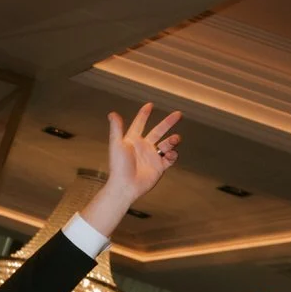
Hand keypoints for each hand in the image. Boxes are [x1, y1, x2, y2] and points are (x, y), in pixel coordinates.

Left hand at [80, 103, 182, 231]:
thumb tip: (112, 114)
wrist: (125, 186)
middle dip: (168, 122)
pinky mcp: (159, 167)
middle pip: (158, 131)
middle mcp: (143, 147)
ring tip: (175, 139)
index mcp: (133, 140)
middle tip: (178, 114)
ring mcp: (152, 157)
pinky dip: (173, 154)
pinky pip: (170, 158)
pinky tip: (170, 154)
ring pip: (167, 144)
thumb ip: (116, 129)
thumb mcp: (116, 145)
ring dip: (173, 140)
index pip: (139, 124)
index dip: (144, 115)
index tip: (150, 105)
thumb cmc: (118, 167)